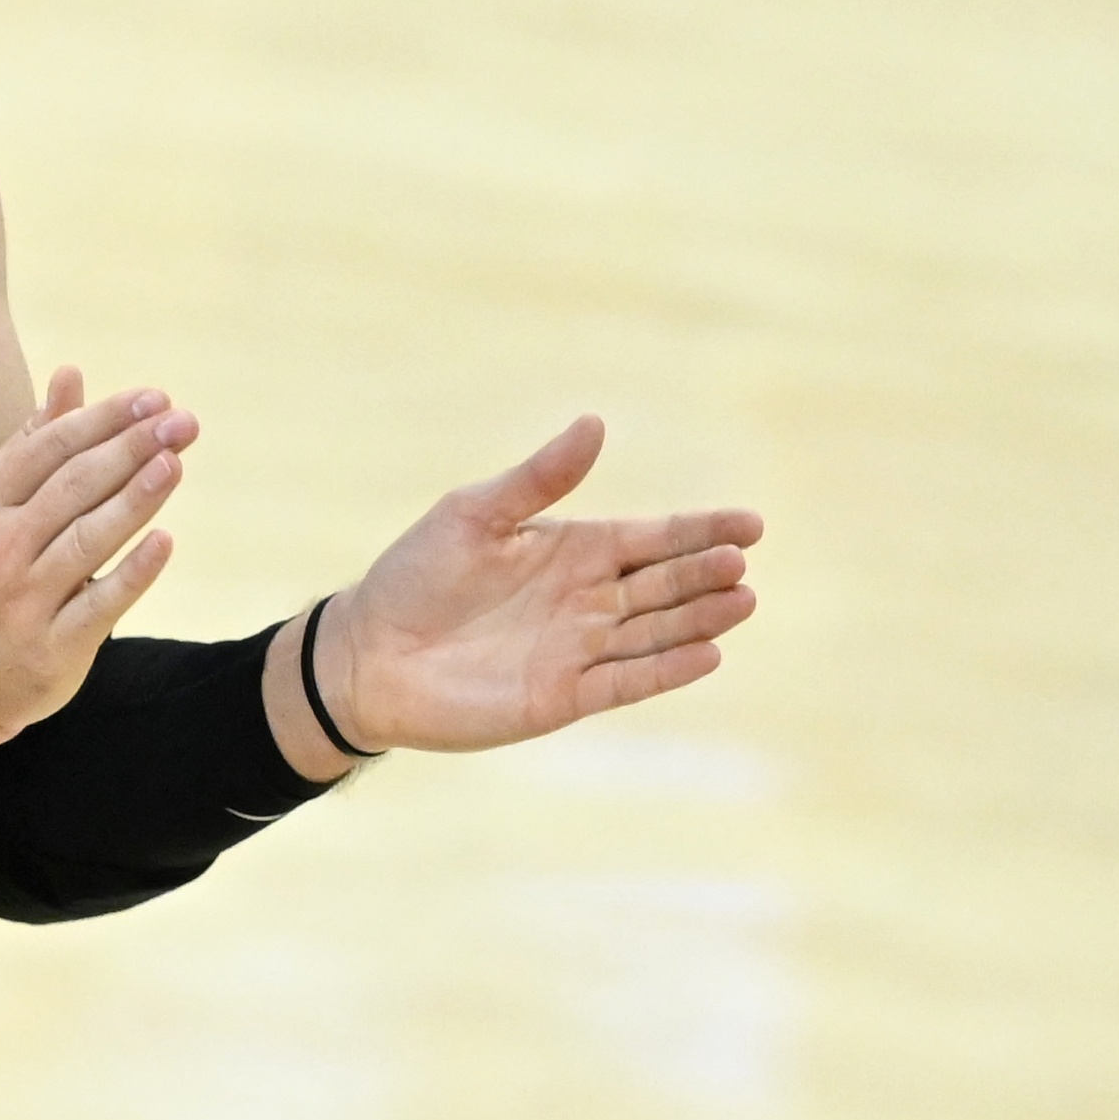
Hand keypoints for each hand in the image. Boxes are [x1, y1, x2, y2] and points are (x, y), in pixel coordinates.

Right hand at [0, 366, 188, 740]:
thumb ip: (33, 442)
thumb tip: (70, 376)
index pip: (50, 448)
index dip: (104, 419)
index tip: (153, 399)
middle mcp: (1, 545)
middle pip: (74, 487)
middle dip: (130, 448)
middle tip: (181, 422)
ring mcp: (26, 598)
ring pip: (88, 539)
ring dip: (135, 499)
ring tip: (174, 464)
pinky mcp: (54, 646)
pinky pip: (99, 604)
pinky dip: (132, 573)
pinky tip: (164, 542)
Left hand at [324, 416, 758, 752]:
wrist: (367, 655)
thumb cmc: (415, 575)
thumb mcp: (475, 513)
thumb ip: (539, 477)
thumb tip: (595, 422)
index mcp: (573, 549)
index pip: (652, 537)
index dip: (701, 529)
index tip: (750, 522)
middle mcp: (587, 600)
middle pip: (663, 584)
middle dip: (705, 572)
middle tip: (740, 560)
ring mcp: (579, 650)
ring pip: (656, 632)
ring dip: (699, 619)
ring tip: (741, 600)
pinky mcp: (564, 696)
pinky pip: (626, 682)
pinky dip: (666, 670)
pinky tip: (707, 654)